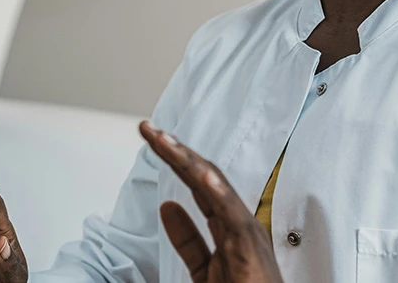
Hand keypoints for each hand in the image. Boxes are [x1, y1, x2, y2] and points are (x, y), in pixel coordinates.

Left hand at [139, 120, 284, 282]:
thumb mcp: (204, 267)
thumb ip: (187, 238)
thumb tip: (167, 206)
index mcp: (228, 225)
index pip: (198, 182)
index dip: (174, 158)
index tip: (150, 138)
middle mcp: (238, 222)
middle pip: (204, 176)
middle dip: (175, 150)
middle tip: (148, 129)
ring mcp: (246, 232)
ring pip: (215, 187)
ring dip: (188, 161)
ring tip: (163, 140)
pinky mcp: (250, 248)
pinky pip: (233, 216)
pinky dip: (219, 193)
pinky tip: (202, 175)